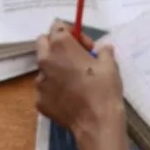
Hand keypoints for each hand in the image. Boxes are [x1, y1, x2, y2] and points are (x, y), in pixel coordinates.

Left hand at [35, 20, 124, 143]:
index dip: (72, 32)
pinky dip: (55, 90)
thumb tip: (102, 50)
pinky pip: (45, 89)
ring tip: (74, 82)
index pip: (57, 26)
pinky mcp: (39, 100)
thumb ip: (103, 51)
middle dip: (56, 45)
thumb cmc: (104, 89)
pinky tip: (70, 98)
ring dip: (56, 69)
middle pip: (43, 42)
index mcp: (60, 46)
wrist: (96, 123)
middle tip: (73, 56)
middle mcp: (45, 60)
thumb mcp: (109, 64)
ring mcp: (39, 82)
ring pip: (44, 68)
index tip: (84, 45)